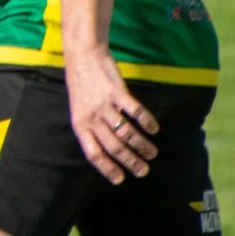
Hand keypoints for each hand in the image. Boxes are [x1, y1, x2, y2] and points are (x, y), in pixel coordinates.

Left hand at [64, 45, 156, 184]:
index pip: (94, 153)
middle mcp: (91, 117)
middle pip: (113, 147)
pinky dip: (146, 122)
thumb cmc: (82, 85)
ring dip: (141, 145)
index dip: (108, 168)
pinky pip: (135, 111)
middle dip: (130, 162)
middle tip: (144, 171)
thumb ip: (91, 128)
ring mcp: (104, 105)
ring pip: (126, 132)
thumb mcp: (79, 110)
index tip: (121, 179)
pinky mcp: (117, 91)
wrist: (83, 55)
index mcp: (80, 125)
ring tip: (152, 153)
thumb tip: (106, 151)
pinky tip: (155, 129)